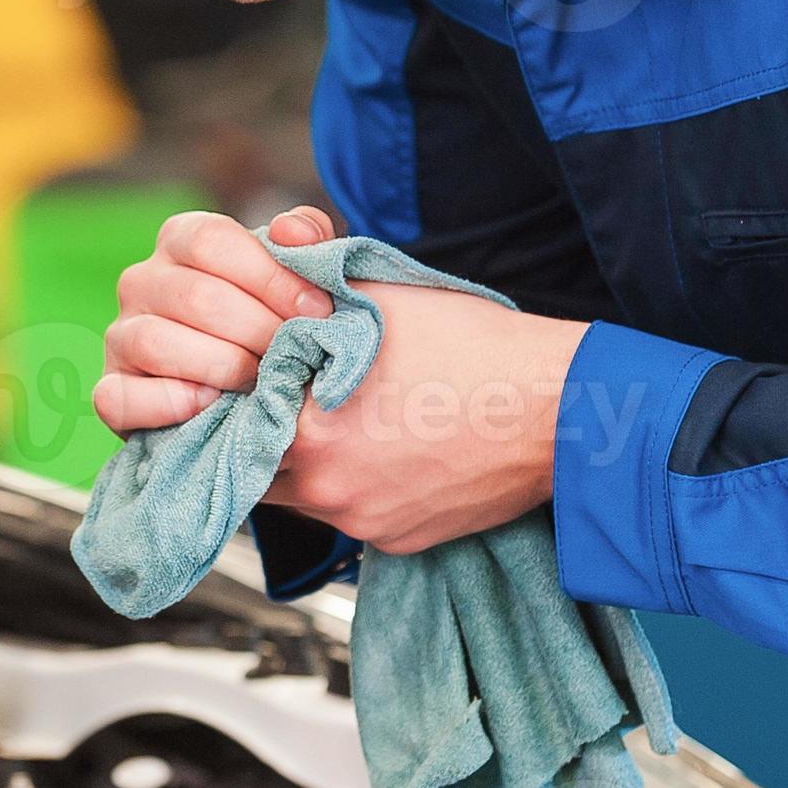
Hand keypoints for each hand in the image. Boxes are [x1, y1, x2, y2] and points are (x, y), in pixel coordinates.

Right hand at [93, 205, 338, 436]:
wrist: (250, 393)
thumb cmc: (274, 320)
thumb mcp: (298, 275)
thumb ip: (307, 242)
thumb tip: (293, 232)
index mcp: (180, 239)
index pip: (213, 240)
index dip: (271, 276)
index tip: (318, 310)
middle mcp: (140, 280)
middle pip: (195, 295)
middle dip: (259, 330)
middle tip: (298, 356)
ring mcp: (119, 335)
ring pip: (156, 342)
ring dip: (222, 367)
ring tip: (260, 382)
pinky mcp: (110, 390)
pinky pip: (118, 397)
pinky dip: (169, 404)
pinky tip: (211, 405)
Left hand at [262, 285, 589, 554]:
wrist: (556, 411)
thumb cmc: (472, 345)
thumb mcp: (380, 294)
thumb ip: (312, 278)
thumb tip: (276, 246)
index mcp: (304, 423)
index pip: (231, 413)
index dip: (243, 386)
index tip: (261, 369)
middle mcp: (324, 485)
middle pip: (258, 460)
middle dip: (270, 428)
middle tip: (303, 393)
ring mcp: (361, 519)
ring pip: (304, 491)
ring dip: (313, 459)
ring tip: (353, 417)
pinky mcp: (395, 541)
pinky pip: (353, 513)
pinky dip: (359, 484)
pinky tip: (392, 447)